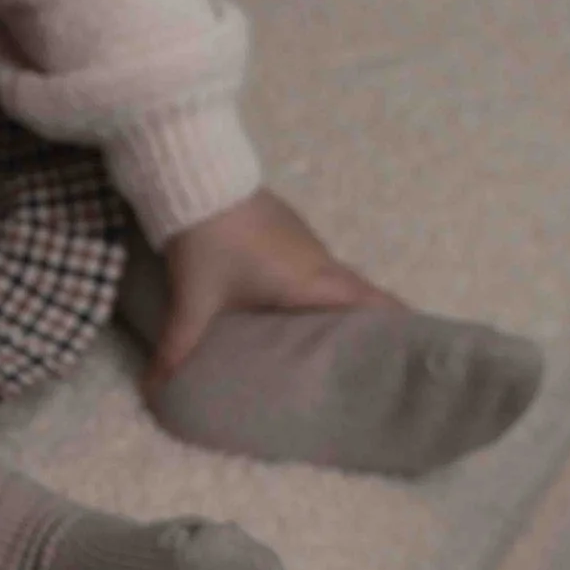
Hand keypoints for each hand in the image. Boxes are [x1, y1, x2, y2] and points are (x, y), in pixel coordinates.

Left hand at [150, 186, 394, 388]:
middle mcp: (320, 259)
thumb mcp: (193, 301)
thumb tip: (154, 393)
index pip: (375, 304)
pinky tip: (300, 307)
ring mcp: (305, 238)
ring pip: (337, 278)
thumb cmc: (207, 243)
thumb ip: (178, 349)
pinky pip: (317, 264)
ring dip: (344, 306)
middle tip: (376, 364)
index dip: (401, 326)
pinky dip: (320, 287)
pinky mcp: (287, 226)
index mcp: (314, 281)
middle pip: (361, 295)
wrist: (196, 176)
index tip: (416, 354)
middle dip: (373, 325)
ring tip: (341, 344)